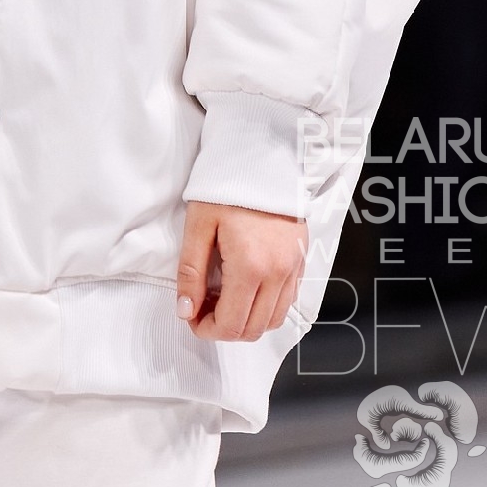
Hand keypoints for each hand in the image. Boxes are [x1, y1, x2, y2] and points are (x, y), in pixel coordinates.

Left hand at [176, 199, 307, 340]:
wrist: (262, 156)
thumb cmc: (227, 185)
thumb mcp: (199, 225)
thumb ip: (190, 273)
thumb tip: (185, 310)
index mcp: (251, 267)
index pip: (230, 325)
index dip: (206, 330)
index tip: (190, 316)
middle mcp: (278, 274)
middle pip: (252, 330)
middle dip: (224, 328)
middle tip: (202, 307)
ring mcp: (293, 269)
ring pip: (273, 321)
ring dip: (246, 320)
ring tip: (222, 297)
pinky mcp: (301, 260)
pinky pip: (286, 302)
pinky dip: (266, 308)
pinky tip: (245, 288)